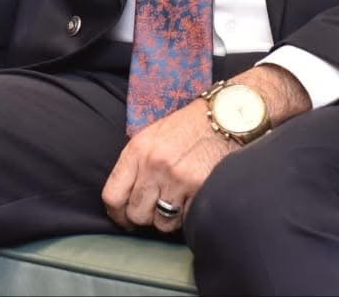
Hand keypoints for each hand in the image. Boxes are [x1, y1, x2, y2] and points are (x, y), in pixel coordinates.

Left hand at [101, 63, 312, 232]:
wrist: (226, 115)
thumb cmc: (189, 126)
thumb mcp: (153, 135)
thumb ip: (136, 164)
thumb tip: (123, 199)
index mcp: (138, 150)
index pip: (112, 195)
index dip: (117, 214)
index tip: (124, 218)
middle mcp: (154, 165)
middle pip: (136, 214)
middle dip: (145, 216)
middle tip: (155, 208)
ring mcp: (177, 178)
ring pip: (161, 222)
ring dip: (168, 218)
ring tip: (176, 201)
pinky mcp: (200, 188)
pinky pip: (186, 219)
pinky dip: (188, 214)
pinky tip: (192, 197)